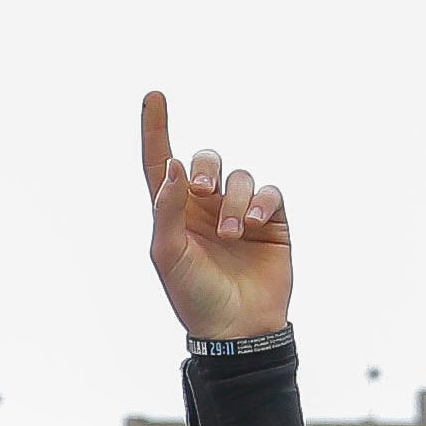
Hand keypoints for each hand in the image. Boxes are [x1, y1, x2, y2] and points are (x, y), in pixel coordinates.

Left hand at [141, 93, 290, 342]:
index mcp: (173, 213)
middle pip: (205, 160)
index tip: (153, 95)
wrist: (236, 330)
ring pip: (241, 177)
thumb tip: (174, 164)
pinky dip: (263, 202)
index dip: (156, 130)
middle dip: (206, 167)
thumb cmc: (194, 296)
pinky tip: (256, 223)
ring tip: (233, 234)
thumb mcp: (169, 254)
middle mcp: (205, 207)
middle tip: (201, 190)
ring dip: (237, 201)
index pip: (162, 163)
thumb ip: (166, 209)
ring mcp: (240, 212)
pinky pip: (270, 191)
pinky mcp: (272, 221)